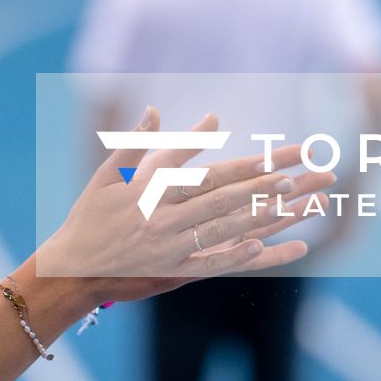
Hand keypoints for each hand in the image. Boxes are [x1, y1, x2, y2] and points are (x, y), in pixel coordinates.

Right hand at [40, 107, 338, 302]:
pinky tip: (267, 245)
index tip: (281, 157)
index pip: (212, 172)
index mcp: (155, 189)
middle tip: (308, 174)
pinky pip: (213, 264)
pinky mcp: (174, 272)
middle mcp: (168, 217)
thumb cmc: (90, 216)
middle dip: (270, 184)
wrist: (71, 269)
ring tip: (303, 204)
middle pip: (229, 197)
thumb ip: (135, 142)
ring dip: (268, 216)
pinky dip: (241, 255)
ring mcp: (173, 247)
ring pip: (228, 229)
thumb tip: (156, 108)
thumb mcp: (107, 173)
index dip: (248, 165)